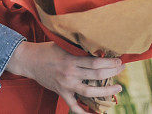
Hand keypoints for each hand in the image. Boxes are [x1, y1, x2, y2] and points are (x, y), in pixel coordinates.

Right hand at [5, 41, 122, 113]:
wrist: (30, 60)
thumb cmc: (47, 50)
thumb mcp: (63, 44)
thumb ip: (78, 48)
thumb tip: (96, 46)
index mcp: (71, 60)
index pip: (95, 63)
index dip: (109, 63)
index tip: (119, 61)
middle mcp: (70, 74)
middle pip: (96, 76)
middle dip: (112, 73)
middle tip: (122, 70)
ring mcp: (66, 85)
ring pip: (89, 92)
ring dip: (105, 92)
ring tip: (117, 89)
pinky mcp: (61, 93)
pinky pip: (74, 105)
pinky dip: (83, 112)